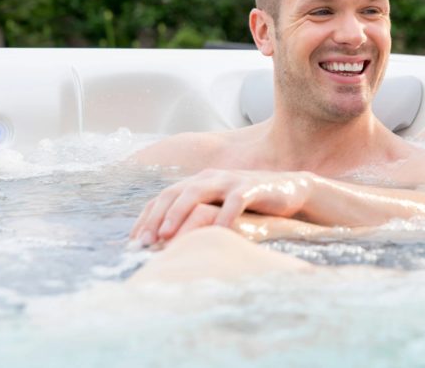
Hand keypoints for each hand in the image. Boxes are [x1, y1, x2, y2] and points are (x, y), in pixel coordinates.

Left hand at [130, 169, 314, 245]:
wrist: (290, 190)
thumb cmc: (251, 206)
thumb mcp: (219, 209)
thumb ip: (197, 218)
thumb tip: (168, 246)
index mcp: (198, 182)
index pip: (163, 197)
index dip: (145, 218)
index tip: (133, 242)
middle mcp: (209, 177)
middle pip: (174, 193)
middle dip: (155, 217)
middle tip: (144, 242)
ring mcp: (229, 180)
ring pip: (196, 192)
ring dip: (178, 213)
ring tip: (166, 235)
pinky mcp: (251, 187)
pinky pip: (234, 201)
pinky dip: (223, 216)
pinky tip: (215, 234)